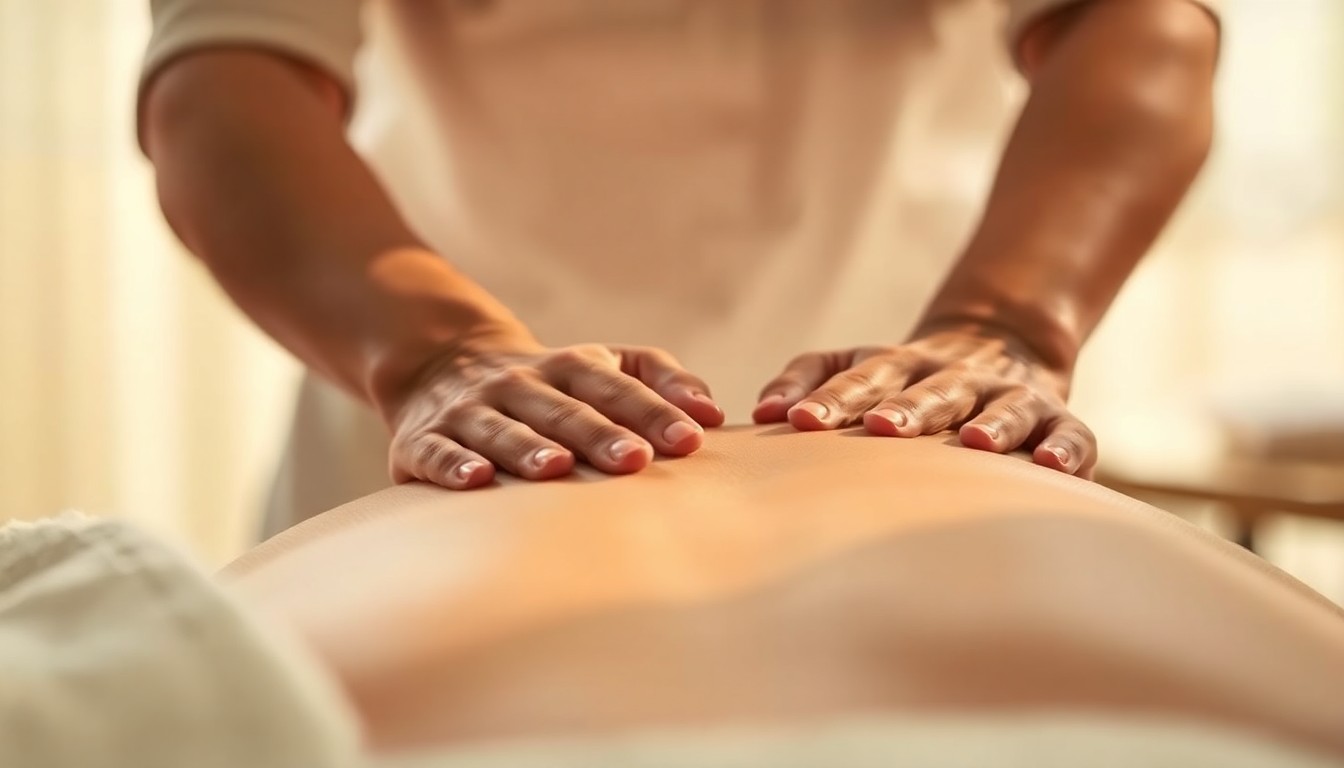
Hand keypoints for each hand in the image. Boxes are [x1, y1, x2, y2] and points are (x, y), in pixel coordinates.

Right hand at [382, 326, 724, 488]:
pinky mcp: (423, 440)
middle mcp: (519, 385)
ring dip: (528, 448)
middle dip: (598, 433)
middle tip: (635, 460)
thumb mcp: (603, 363)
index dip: (652, 411)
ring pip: (501, 428)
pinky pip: (438, 452)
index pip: (614, 386)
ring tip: (557, 469)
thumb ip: (660, 378)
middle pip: (562, 408)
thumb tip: (713, 412)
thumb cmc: (551, 382)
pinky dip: (454, 465)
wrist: (441, 366)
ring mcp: (470, 411)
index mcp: (569, 367)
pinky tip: (476, 481)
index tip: (690, 440)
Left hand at [752, 327, 1096, 477]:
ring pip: (1004, 408)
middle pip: (931, 391)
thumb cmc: (904, 379)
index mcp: (899, 367)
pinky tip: (1051, 466)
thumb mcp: (856, 363)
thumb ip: (807, 376)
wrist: (1002, 348)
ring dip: (991, 423)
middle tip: (882, 429)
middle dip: (907, 409)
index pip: (862, 380)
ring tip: (974, 442)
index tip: (802, 422)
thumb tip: (764, 409)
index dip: (833, 399)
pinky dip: (1065, 449)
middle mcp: (955, 378)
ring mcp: (1010, 398)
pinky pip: (1071, 434)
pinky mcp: (1059, 421)